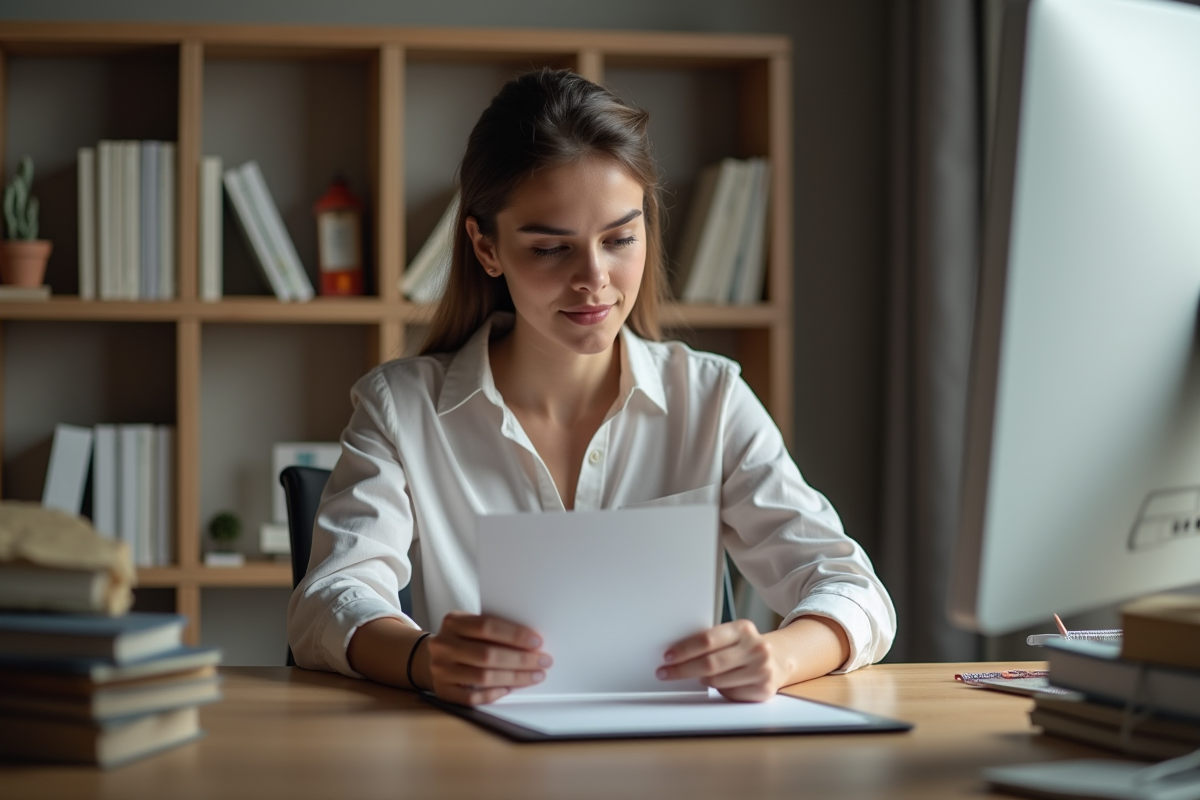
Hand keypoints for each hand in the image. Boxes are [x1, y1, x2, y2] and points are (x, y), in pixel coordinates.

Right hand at [424, 611, 551, 705]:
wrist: (430, 657)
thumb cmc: (462, 639)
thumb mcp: (471, 625)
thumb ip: (494, 629)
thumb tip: (532, 642)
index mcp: (452, 622)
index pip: (486, 626)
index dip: (514, 635)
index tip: (537, 642)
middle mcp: (443, 645)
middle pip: (487, 654)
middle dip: (521, 660)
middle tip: (543, 661)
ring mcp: (440, 670)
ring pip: (483, 678)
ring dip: (514, 678)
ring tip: (534, 676)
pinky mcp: (443, 691)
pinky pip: (473, 698)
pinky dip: (494, 694)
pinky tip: (510, 689)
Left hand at [656, 620, 782, 701]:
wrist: (778, 660)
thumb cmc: (746, 647)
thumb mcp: (732, 635)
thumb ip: (711, 641)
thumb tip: (676, 653)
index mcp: (743, 628)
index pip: (707, 640)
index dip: (684, 649)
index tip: (668, 656)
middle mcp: (755, 648)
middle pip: (709, 663)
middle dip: (682, 669)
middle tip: (666, 672)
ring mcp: (761, 670)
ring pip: (716, 681)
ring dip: (701, 680)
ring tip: (697, 675)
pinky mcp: (763, 690)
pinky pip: (728, 693)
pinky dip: (719, 690)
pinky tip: (719, 683)